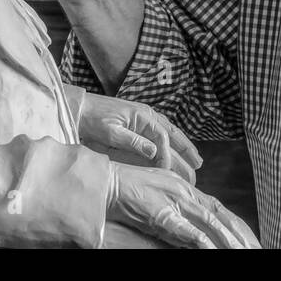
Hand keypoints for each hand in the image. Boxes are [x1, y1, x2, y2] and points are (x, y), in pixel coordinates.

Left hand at [79, 94, 201, 183]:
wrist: (81, 108)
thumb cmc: (94, 119)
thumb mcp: (111, 132)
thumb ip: (133, 141)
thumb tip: (154, 151)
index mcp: (142, 116)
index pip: (162, 138)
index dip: (167, 156)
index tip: (169, 171)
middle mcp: (147, 115)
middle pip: (173, 134)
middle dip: (186, 151)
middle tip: (198, 167)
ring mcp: (144, 118)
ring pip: (170, 133)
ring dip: (183, 146)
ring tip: (196, 160)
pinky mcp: (139, 122)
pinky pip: (162, 132)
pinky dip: (172, 141)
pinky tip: (177, 149)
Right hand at [107, 162, 259, 248]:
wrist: (106, 184)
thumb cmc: (128, 190)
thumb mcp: (158, 198)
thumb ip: (176, 211)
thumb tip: (191, 232)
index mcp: (186, 189)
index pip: (218, 208)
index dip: (235, 225)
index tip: (249, 240)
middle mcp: (186, 193)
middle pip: (221, 216)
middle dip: (241, 236)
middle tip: (256, 249)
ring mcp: (176, 202)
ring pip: (212, 224)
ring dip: (230, 242)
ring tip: (245, 253)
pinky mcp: (164, 215)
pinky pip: (190, 232)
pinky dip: (205, 244)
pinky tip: (215, 252)